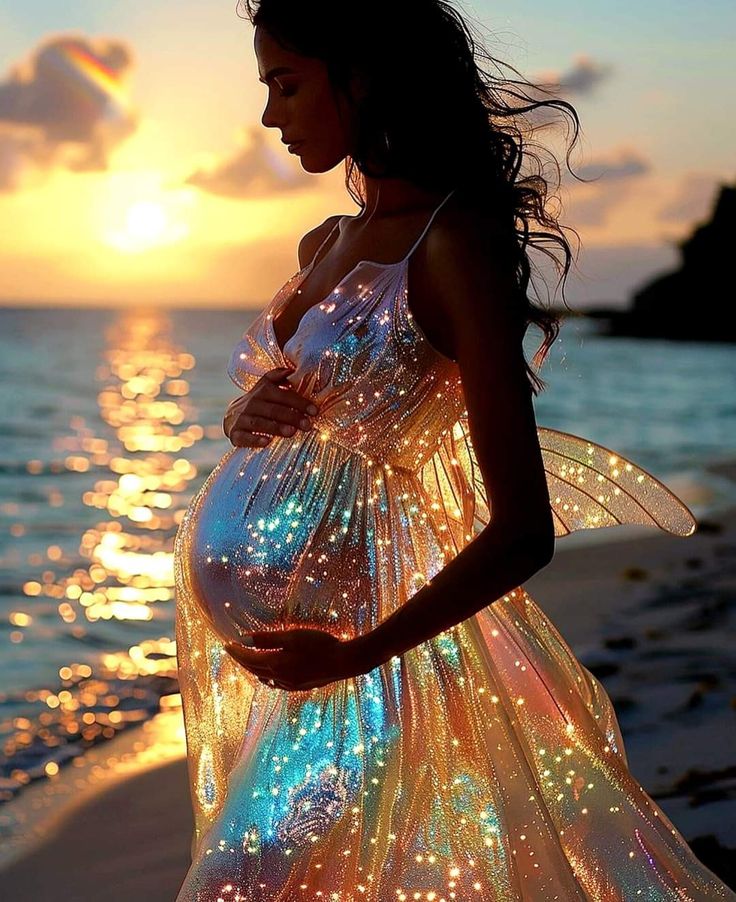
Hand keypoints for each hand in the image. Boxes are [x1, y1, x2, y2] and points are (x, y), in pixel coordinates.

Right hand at [223, 367, 319, 447]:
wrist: (232, 417)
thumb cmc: (257, 402)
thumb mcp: (265, 387)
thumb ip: (277, 377)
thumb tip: (290, 370)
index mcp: (262, 391)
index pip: (283, 395)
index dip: (300, 402)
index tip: (315, 411)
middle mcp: (251, 403)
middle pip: (273, 410)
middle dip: (292, 417)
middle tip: (307, 425)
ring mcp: (241, 418)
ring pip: (260, 423)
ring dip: (276, 428)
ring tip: (292, 433)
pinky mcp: (235, 433)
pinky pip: (244, 437)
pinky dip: (255, 440)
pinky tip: (267, 442)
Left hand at [223, 628, 374, 691]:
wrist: (344, 662)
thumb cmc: (319, 644)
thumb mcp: (292, 636)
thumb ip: (268, 639)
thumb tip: (245, 639)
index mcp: (275, 664)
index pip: (248, 658)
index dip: (236, 651)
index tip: (226, 644)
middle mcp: (279, 678)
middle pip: (253, 669)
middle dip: (241, 659)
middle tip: (232, 650)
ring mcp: (289, 684)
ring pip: (263, 677)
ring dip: (252, 668)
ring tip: (247, 659)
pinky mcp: (299, 686)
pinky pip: (274, 683)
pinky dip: (265, 676)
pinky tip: (268, 673)